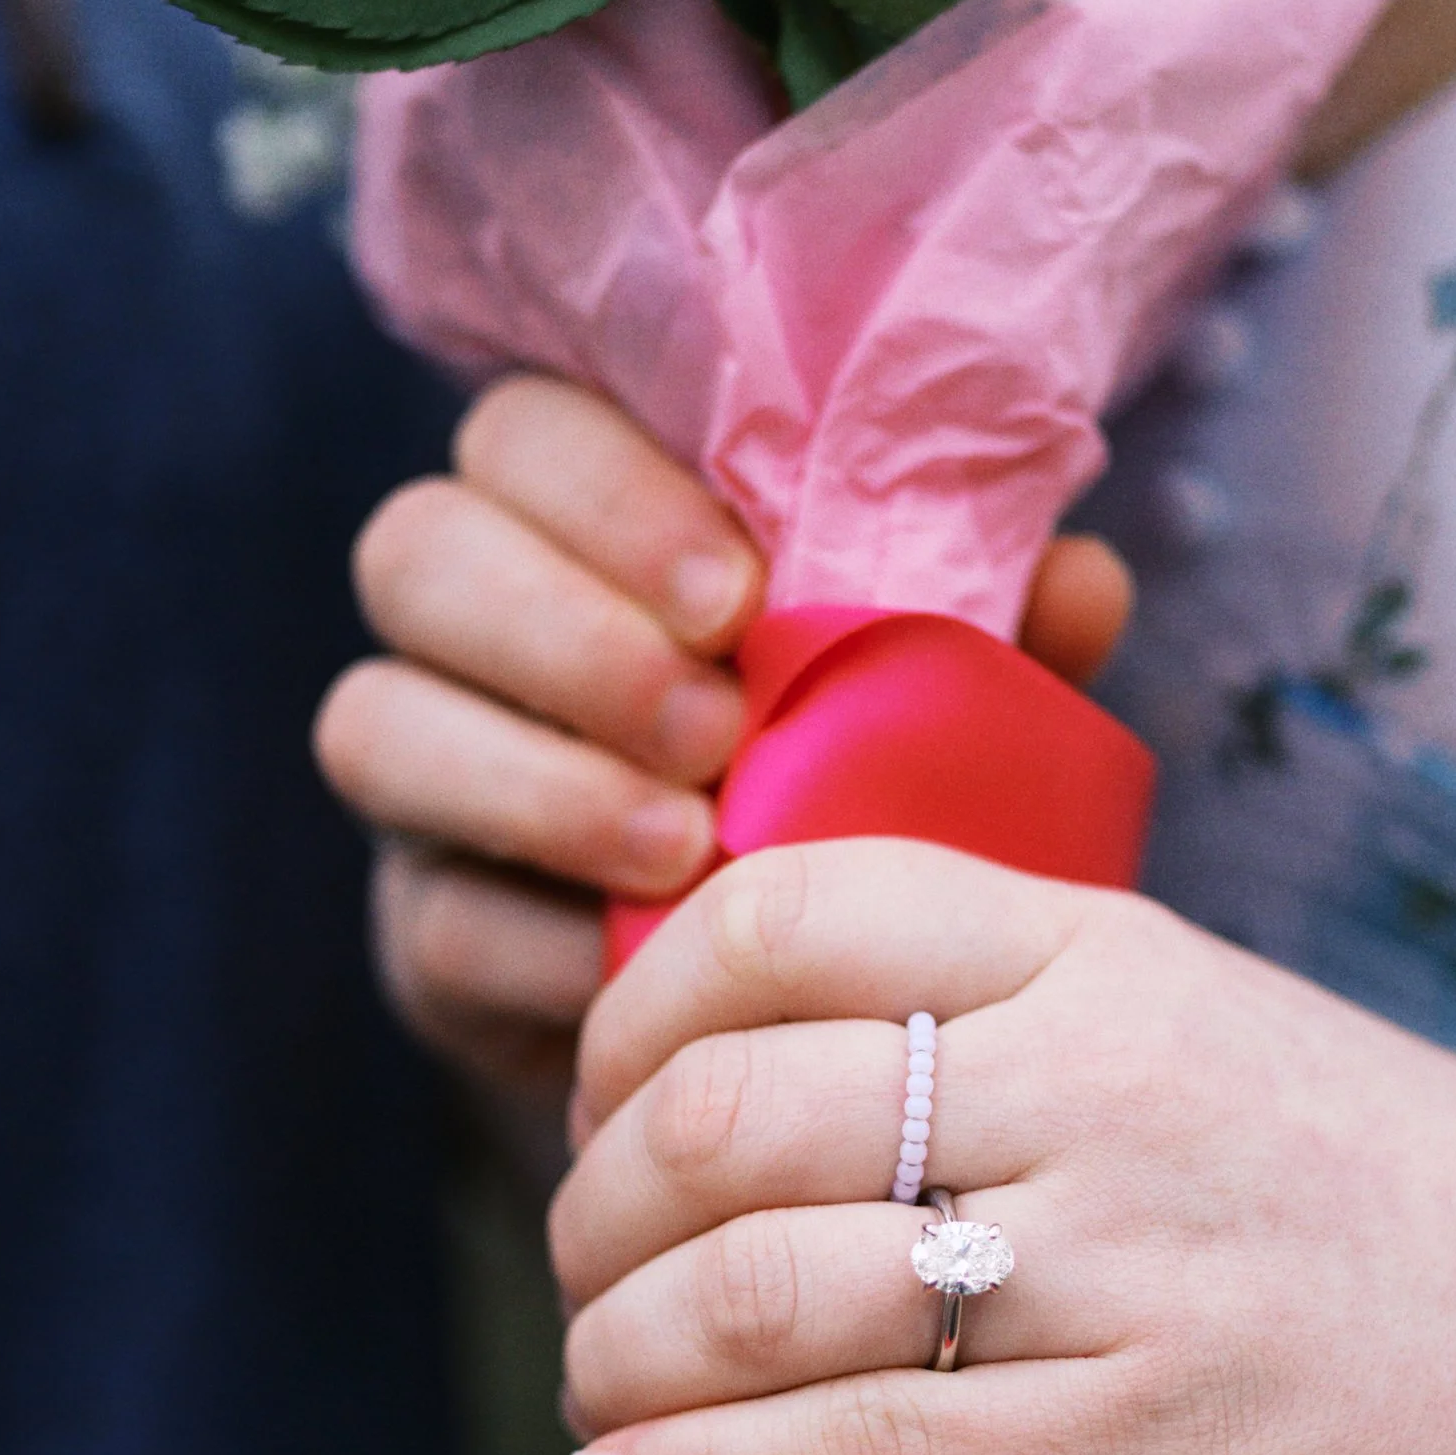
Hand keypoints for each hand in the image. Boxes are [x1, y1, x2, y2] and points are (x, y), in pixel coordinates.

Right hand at [312, 377, 1131, 1093]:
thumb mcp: (953, 713)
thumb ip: (998, 639)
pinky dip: (530, 939)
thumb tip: (1081, 579)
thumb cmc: (883, 805)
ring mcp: (431, 786)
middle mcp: (476, 632)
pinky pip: (425, 920)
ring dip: (530, 781)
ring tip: (679, 844)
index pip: (525, 434)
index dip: (604, 495)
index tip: (740, 593)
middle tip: (713, 728)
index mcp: (590, 524)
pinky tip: (627, 964)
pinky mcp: (426, 939)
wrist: (831, 1020)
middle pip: (415, 552)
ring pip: (375, 724)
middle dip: (562, 634)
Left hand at [547, 836, 1455, 1454]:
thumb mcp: (1204, 1020)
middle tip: (590, 1269)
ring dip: (617, 1355)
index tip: (607, 1096)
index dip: (635, 1011)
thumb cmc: (1387, 1190)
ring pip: (755, 1293)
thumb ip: (1004, 1011)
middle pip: (722, 1115)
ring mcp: (1120, 1274)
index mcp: (1106, 949)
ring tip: (601, 1391)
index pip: (779, 915)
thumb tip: (738, 1061)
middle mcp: (1098, 1084)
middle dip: (594, 1209)